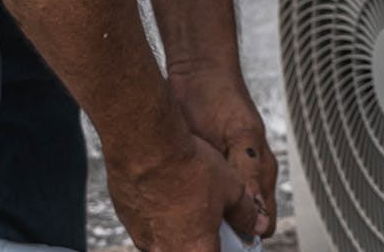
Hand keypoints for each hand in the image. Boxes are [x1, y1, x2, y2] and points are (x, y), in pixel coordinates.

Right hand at [106, 135, 256, 250]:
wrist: (146, 144)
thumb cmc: (189, 166)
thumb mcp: (231, 187)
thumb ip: (245, 213)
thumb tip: (257, 224)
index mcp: (196, 250)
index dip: (225, 247)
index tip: (226, 238)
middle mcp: (166, 251)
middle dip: (199, 240)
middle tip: (207, 220)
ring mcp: (143, 238)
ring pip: (165, 243)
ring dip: (176, 230)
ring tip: (185, 201)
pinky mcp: (126, 220)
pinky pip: (147, 226)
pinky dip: (158, 216)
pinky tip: (164, 191)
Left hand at [170, 65, 278, 236]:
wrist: (194, 74)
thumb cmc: (222, 98)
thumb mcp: (240, 136)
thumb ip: (250, 175)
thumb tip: (260, 221)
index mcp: (260, 173)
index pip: (262, 223)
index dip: (249, 239)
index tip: (228, 247)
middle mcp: (241, 179)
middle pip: (236, 224)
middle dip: (221, 235)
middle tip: (198, 238)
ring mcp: (218, 176)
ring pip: (213, 215)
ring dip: (201, 221)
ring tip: (182, 226)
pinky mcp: (196, 171)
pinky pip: (193, 199)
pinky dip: (184, 206)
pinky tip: (169, 208)